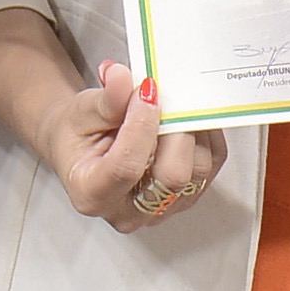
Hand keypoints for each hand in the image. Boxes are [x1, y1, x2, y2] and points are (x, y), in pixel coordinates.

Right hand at [34, 60, 228, 233]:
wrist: (85, 150)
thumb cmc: (79, 135)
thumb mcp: (81, 112)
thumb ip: (106, 99)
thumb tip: (122, 77)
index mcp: (92, 194)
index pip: (126, 167)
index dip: (142, 125)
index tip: (147, 89)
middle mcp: (128, 212)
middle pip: (172, 176)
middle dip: (176, 129)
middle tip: (168, 95)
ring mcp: (160, 210)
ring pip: (197, 171)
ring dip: (192, 129)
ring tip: (174, 103)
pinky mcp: (184, 199)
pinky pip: (210, 165)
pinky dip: (205, 135)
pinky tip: (186, 117)